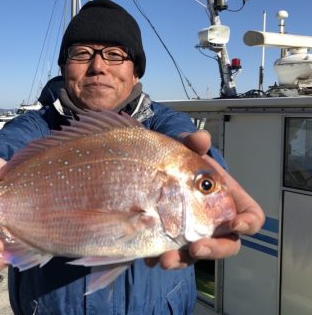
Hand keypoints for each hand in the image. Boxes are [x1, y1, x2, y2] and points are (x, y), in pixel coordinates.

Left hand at [145, 130, 264, 268]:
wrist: (155, 169)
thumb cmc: (182, 161)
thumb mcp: (187, 149)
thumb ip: (194, 143)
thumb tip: (200, 138)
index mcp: (228, 201)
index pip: (251, 218)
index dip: (248, 223)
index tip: (235, 224)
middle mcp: (215, 223)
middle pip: (226, 245)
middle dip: (213, 250)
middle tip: (196, 248)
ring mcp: (194, 234)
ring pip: (196, 256)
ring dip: (183, 261)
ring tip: (165, 260)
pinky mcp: (173, 240)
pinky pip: (172, 255)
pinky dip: (160, 258)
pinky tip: (147, 259)